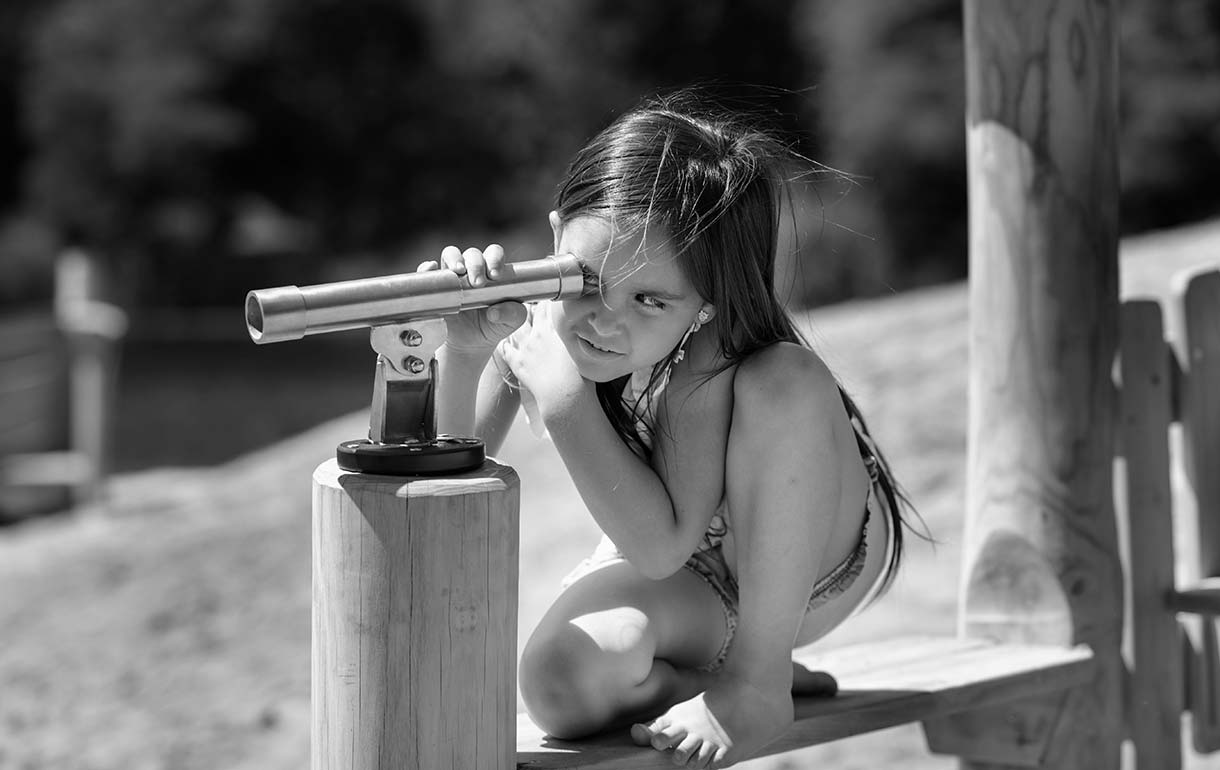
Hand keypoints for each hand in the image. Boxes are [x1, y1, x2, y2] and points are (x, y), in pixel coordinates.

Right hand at [417, 244, 526, 354]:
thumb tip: (495, 312)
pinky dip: (427, 268)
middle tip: (478, 283)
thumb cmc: (494, 325)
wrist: (470, 344)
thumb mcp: (511, 323)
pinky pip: (427, 271)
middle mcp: (471, 269)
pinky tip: (432, 269)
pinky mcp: (435, 287)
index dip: (495, 259)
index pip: (493, 253)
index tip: (496, 276)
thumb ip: (513, 314)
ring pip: (450, 254)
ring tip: (458, 272)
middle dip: (476, 265)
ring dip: (454, 259)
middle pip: (472, 254)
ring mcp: (452, 276)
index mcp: (492, 271)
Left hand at [498, 305, 588, 420]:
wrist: (565, 396)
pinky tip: (507, 341)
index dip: (546, 302)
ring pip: (514, 327)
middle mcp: (537, 334)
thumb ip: (579, 333)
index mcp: (554, 328)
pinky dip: (506, 343)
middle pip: (527, 311)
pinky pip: (505, 348)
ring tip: (518, 323)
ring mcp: (525, 348)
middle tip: (530, 309)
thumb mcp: (583, 348)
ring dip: (515, 324)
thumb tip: (583, 326)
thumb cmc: (580, 375)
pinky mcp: (517, 363)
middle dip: (528, 308)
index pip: (546, 305)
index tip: (548, 303)